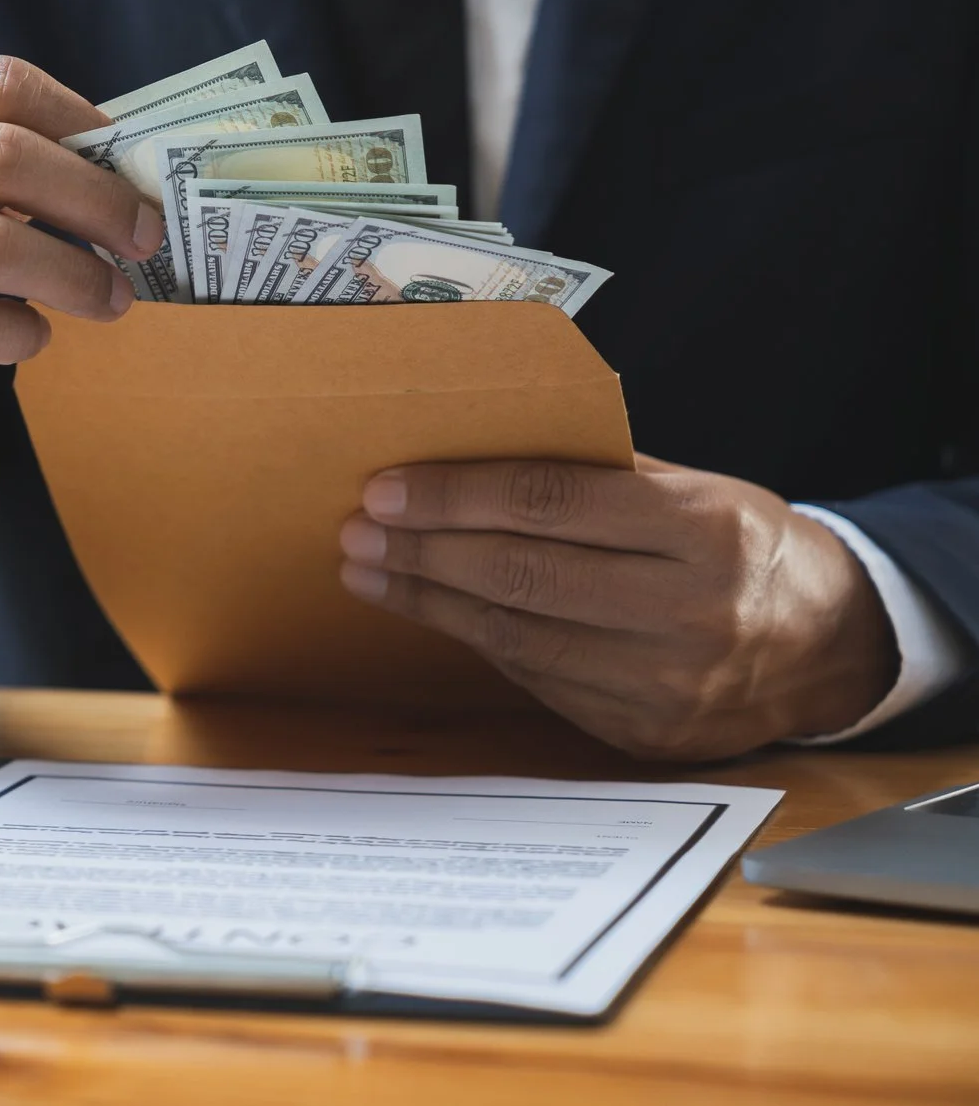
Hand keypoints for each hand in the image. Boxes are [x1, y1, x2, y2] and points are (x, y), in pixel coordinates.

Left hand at [337, 455, 897, 758]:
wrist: (829, 644)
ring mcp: (667, 684)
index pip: (553, 503)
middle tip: (358, 529)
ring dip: (427, 600)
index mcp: (703, 530)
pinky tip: (431, 609)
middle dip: (425, 550)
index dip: (458, 496)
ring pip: (517, 636)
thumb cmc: (742, 545)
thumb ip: (596, 475)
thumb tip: (467, 452)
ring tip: (368, 569)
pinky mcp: (643, 733)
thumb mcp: (694, 489)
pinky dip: (474, 639)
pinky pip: (536, 678)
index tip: (388, 488)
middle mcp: (689, 612)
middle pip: (524, 575)